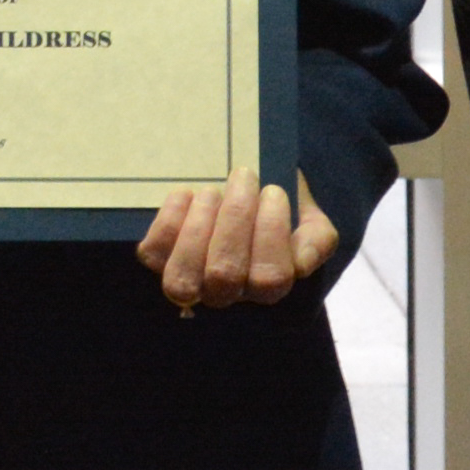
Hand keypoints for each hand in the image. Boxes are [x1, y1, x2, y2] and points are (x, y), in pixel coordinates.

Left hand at [139, 174, 340, 314]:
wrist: (246, 190)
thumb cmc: (278, 207)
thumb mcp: (309, 218)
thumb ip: (316, 239)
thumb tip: (302, 261)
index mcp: (267, 284)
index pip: (269, 279)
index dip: (270, 233)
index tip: (274, 190)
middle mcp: (227, 293)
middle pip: (224, 277)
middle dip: (234, 219)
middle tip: (244, 176)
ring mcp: (190, 279)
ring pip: (181, 280)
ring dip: (198, 228)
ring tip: (213, 191)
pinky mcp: (159, 260)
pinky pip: (153, 253)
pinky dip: (169, 220)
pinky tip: (187, 194)